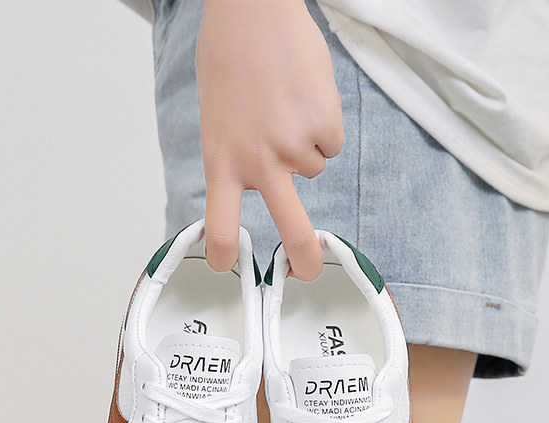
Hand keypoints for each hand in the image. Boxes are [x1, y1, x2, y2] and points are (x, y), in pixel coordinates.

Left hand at [196, 0, 343, 278]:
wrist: (254, 11)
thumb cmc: (231, 60)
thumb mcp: (218, 119)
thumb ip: (238, 156)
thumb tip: (267, 182)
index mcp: (223, 160)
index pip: (220, 223)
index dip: (225, 252)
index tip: (228, 267)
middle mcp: (259, 160)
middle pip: (291, 227)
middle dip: (305, 257)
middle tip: (307, 271)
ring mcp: (294, 144)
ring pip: (314, 168)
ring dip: (306, 144)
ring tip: (287, 105)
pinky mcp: (323, 124)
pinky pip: (331, 142)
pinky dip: (323, 124)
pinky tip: (305, 97)